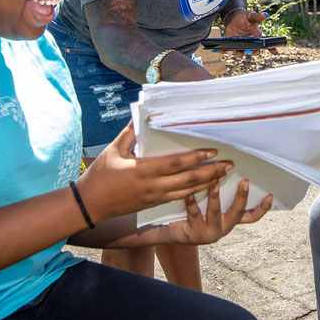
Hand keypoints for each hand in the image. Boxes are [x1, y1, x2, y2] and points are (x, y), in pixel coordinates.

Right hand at [77, 123, 232, 221]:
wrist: (90, 205)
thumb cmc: (100, 175)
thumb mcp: (113, 149)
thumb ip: (129, 133)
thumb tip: (141, 114)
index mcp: (144, 171)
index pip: (176, 163)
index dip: (196, 157)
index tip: (213, 151)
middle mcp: (154, 186)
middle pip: (189, 180)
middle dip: (211, 172)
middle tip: (229, 165)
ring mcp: (155, 198)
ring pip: (188, 192)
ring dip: (208, 183)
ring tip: (223, 175)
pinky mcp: (155, 204)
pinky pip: (180, 199)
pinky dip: (196, 193)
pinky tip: (206, 187)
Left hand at [165, 178, 272, 244]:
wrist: (171, 233)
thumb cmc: (192, 214)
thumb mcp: (210, 206)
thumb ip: (221, 194)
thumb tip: (228, 167)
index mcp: (229, 221)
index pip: (251, 217)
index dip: (262, 208)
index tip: (270, 196)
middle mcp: (223, 228)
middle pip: (237, 212)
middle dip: (241, 197)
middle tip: (245, 182)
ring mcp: (209, 233)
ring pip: (214, 212)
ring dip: (215, 196)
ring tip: (215, 182)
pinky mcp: (194, 235)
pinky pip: (194, 214)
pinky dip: (192, 202)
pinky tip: (190, 192)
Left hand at [220, 8, 275, 54]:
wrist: (232, 16)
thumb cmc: (244, 16)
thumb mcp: (250, 15)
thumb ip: (257, 16)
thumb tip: (266, 14)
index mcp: (257, 36)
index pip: (265, 43)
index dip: (271, 49)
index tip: (275, 52)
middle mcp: (250, 43)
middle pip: (254, 52)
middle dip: (252, 53)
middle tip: (248, 51)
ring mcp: (241, 45)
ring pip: (241, 53)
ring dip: (239, 53)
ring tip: (235, 50)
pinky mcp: (231, 45)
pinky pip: (229, 50)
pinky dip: (223, 51)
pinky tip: (218, 50)